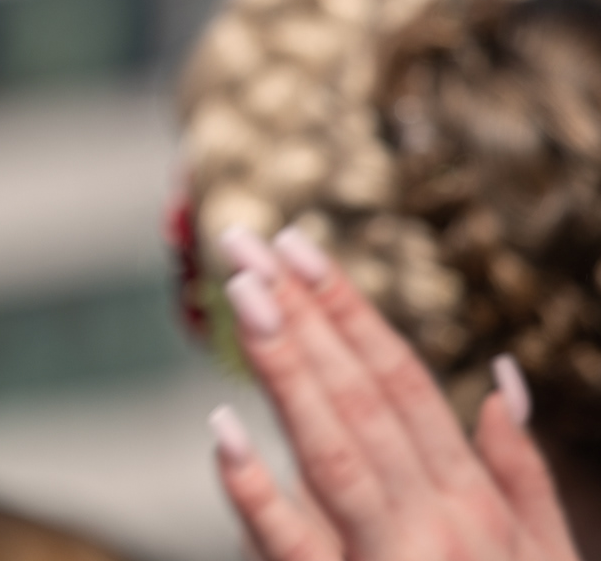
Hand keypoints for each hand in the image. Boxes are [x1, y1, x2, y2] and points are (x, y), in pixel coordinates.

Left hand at [210, 225, 579, 560]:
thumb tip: (501, 378)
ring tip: (242, 296)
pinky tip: (220, 432)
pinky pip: (295, 548)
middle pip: (360, 398)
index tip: (298, 245)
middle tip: (245, 240)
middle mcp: (438, 521)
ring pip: (332, 450)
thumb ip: (522, 472)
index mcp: (473, 499)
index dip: (348, 309)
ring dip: (288, 369)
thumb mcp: (550, 558)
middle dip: (302, 314)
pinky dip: (258, 493)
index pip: (401, 381)